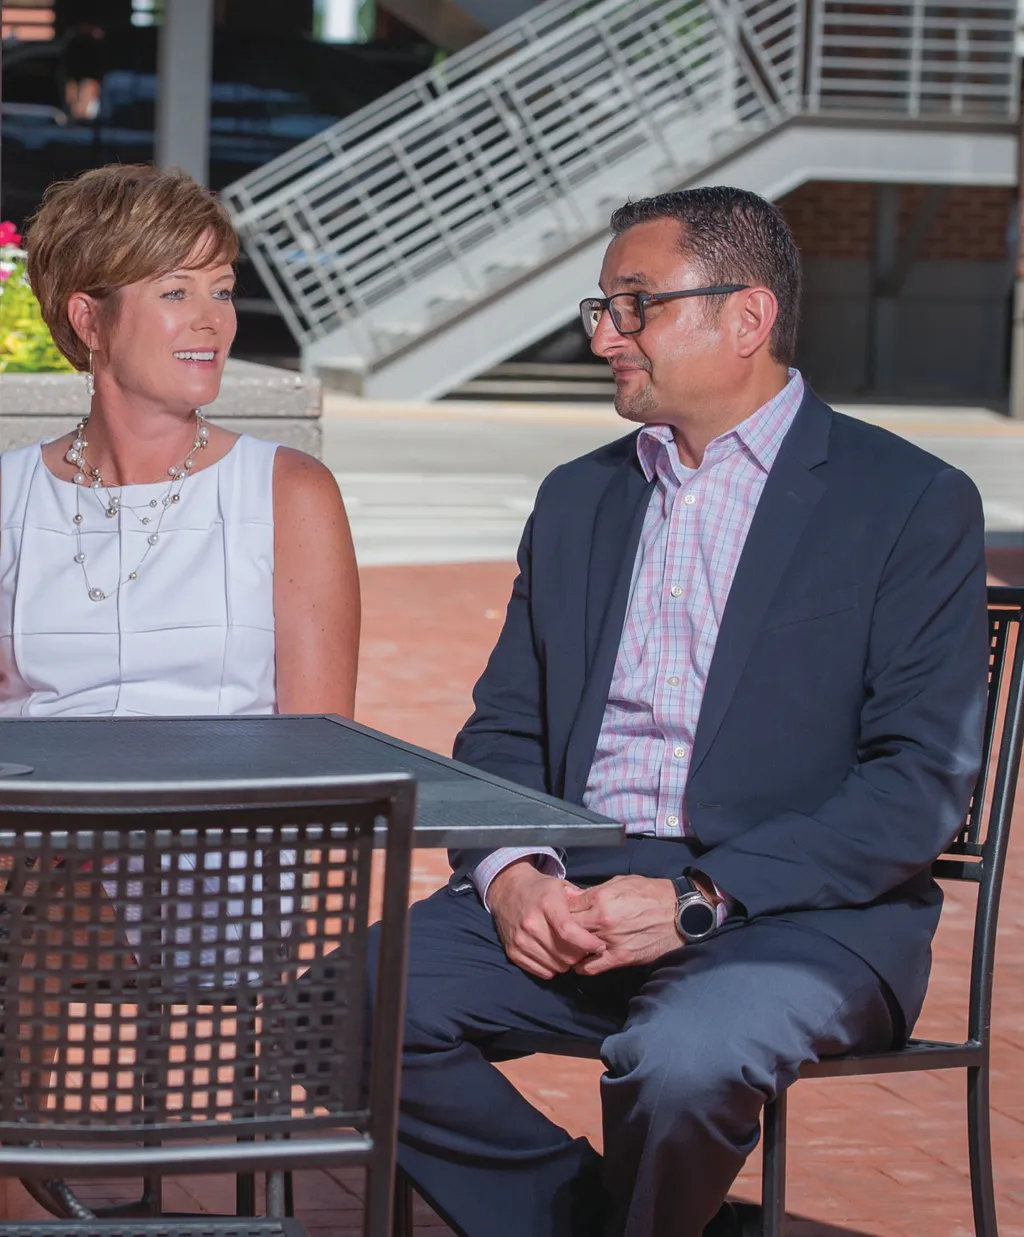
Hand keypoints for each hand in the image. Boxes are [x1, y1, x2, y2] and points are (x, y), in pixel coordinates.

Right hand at [488, 859, 606, 979]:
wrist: (507, 890)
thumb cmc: (540, 890)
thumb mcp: (561, 886)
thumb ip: (581, 901)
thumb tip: (600, 918)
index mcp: (546, 904)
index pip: (569, 930)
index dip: (588, 943)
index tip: (600, 946)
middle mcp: (531, 923)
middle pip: (565, 953)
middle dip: (580, 954)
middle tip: (582, 947)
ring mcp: (520, 939)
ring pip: (556, 966)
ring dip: (567, 962)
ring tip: (568, 950)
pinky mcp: (513, 952)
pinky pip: (542, 972)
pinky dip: (552, 967)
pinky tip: (554, 955)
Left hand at [567, 875, 680, 975]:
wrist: (679, 913)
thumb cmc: (651, 893)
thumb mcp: (621, 882)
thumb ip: (595, 891)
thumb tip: (572, 897)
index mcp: (601, 898)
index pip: (567, 906)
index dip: (561, 909)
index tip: (560, 912)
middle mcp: (602, 920)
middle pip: (567, 928)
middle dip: (562, 929)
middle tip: (560, 931)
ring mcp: (610, 940)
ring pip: (576, 948)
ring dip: (570, 948)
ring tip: (569, 946)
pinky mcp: (621, 957)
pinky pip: (592, 967)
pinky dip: (582, 966)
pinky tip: (581, 962)